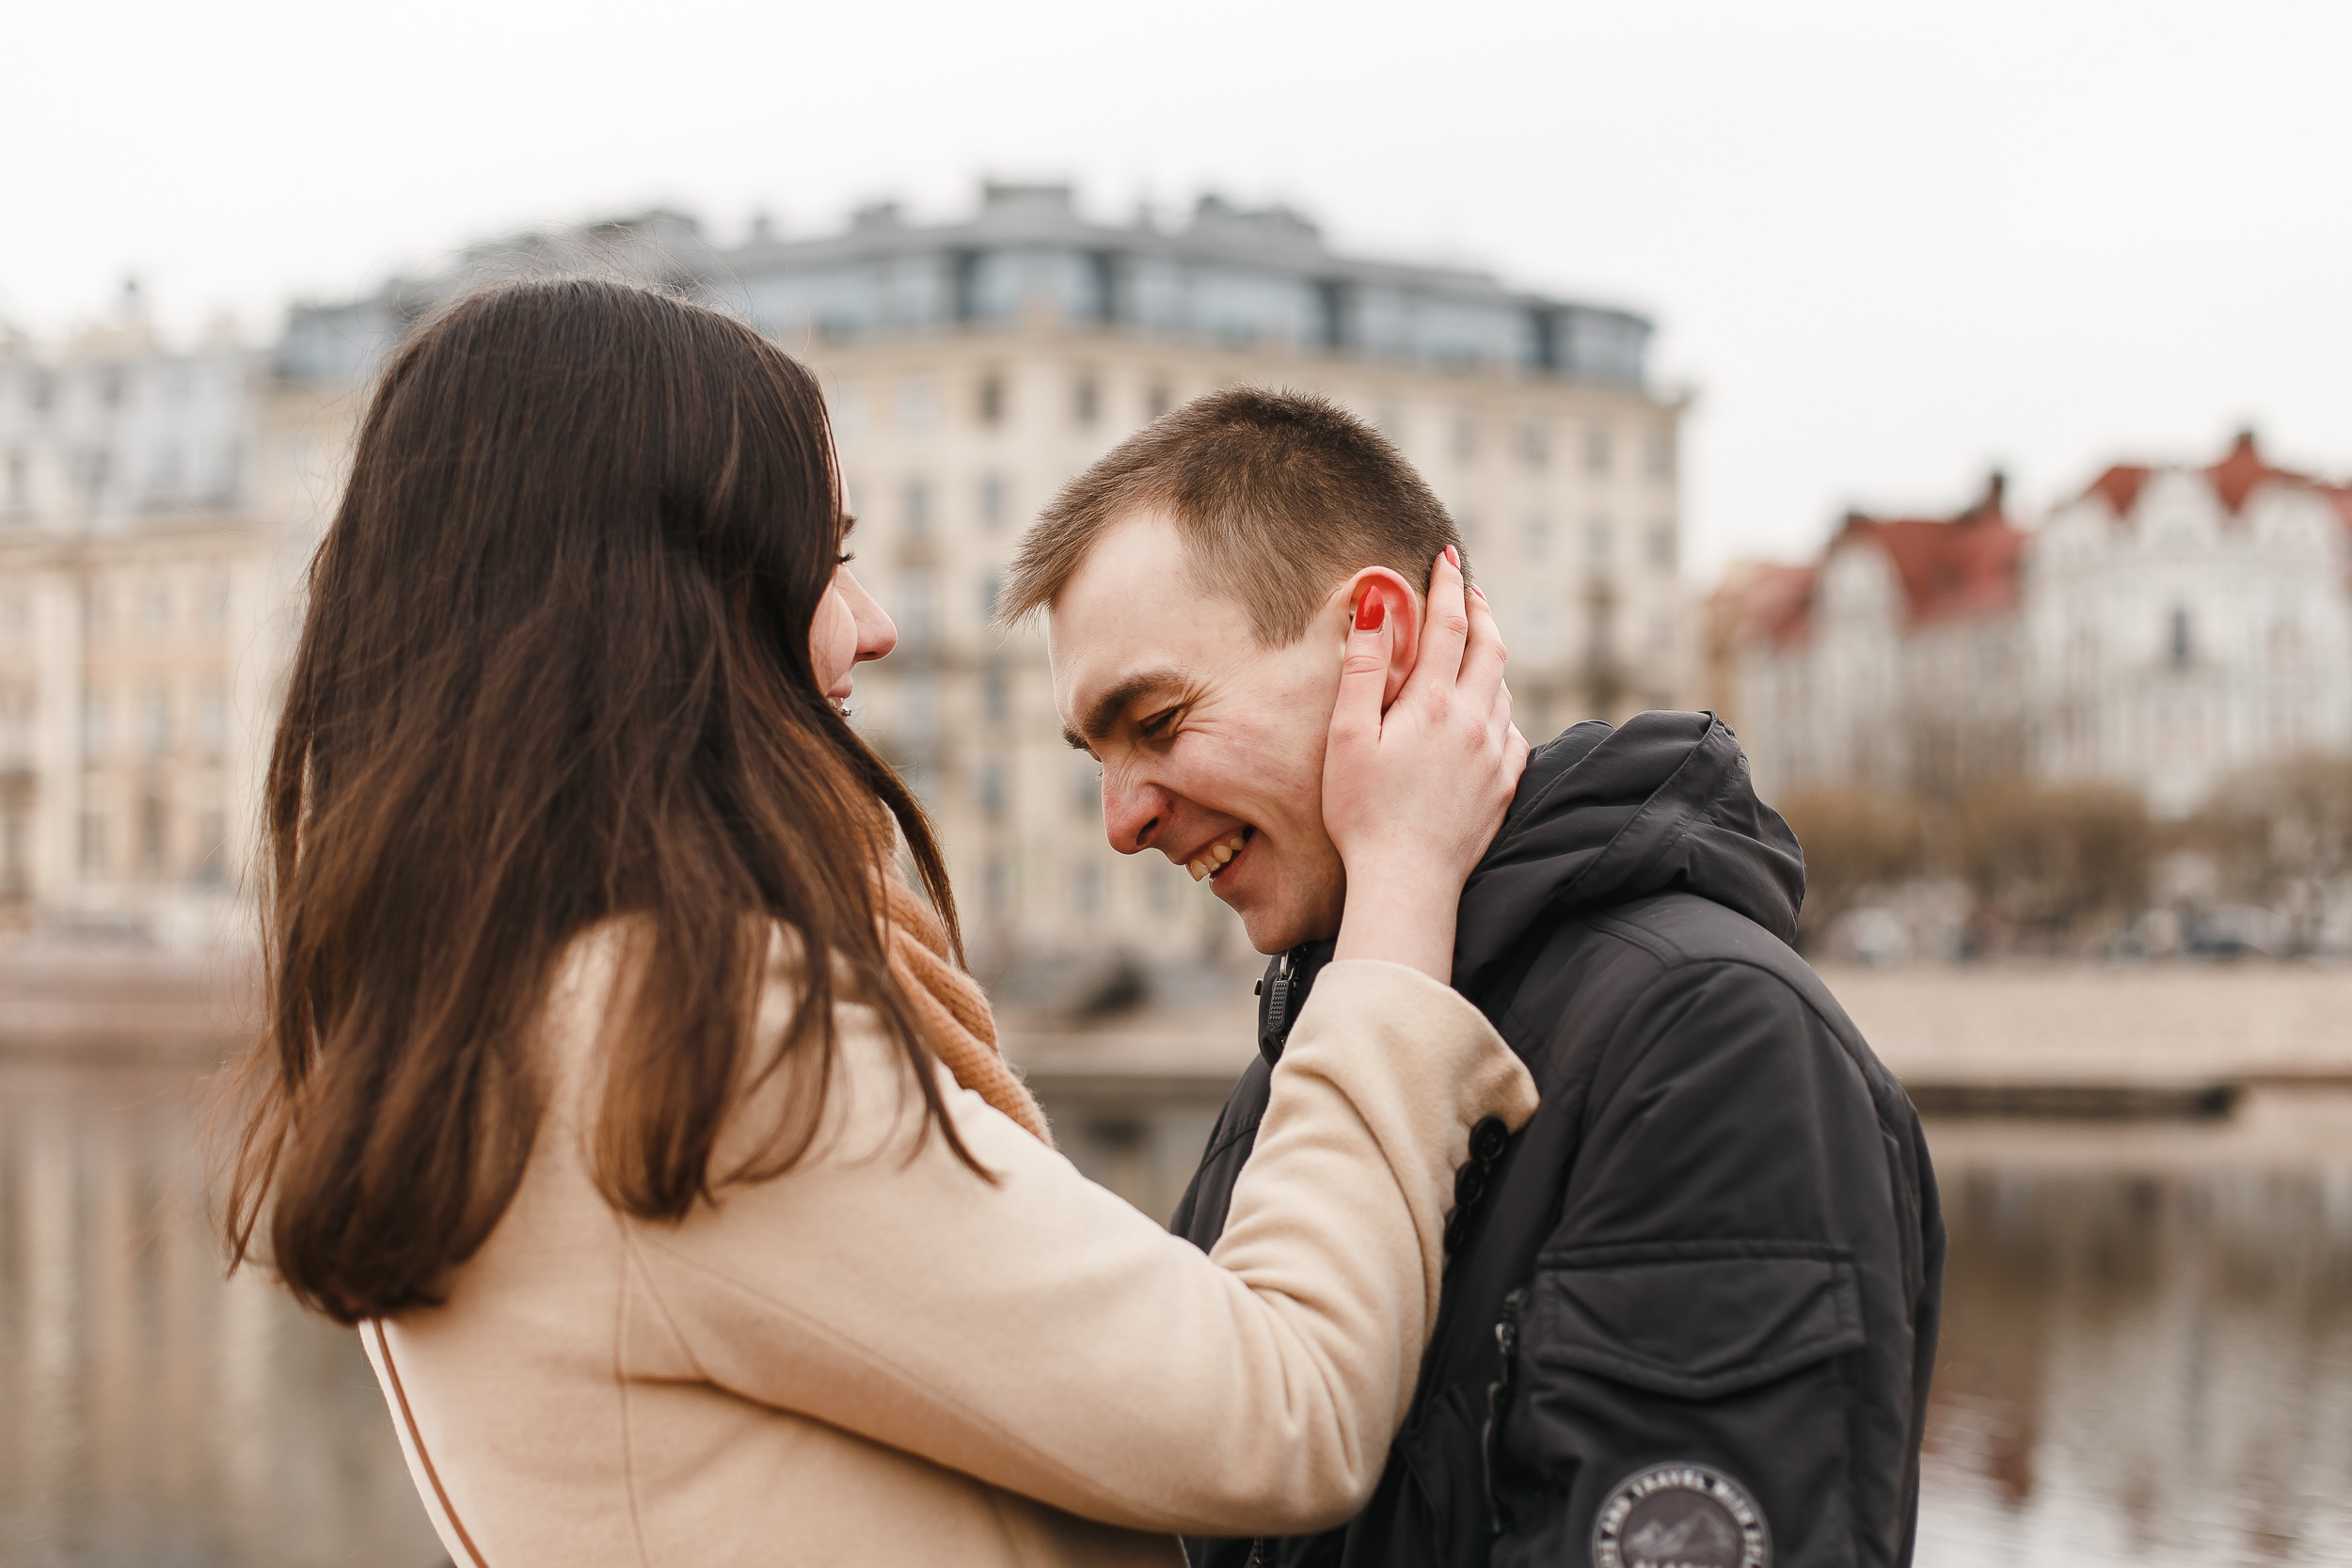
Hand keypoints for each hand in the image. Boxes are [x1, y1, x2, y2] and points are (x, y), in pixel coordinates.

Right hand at [1323, 547, 1527, 982]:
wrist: (1408, 882)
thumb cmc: (1362, 812)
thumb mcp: (1348, 736)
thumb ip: (1365, 668)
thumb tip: (1379, 604)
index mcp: (1435, 704)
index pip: (1449, 625)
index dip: (1447, 585)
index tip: (1446, 557)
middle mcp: (1475, 722)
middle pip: (1490, 648)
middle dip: (1480, 612)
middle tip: (1469, 590)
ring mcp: (1495, 755)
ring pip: (1504, 689)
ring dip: (1491, 658)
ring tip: (1475, 646)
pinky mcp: (1505, 786)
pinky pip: (1512, 732)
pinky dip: (1500, 708)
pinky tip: (1488, 713)